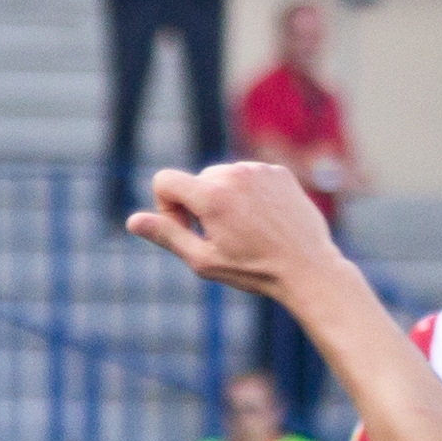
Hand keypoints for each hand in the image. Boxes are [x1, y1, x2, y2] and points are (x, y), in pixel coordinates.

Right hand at [125, 160, 342, 304]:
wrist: (308, 268)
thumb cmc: (254, 270)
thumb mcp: (204, 260)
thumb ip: (167, 235)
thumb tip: (133, 221)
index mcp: (211, 196)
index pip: (164, 180)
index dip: (167, 207)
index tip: (188, 228)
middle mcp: (233, 174)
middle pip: (195, 182)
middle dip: (199, 205)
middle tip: (223, 238)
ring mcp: (258, 170)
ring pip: (223, 178)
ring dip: (225, 199)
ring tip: (248, 230)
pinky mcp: (278, 171)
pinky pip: (249, 176)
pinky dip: (249, 194)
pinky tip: (265, 220)